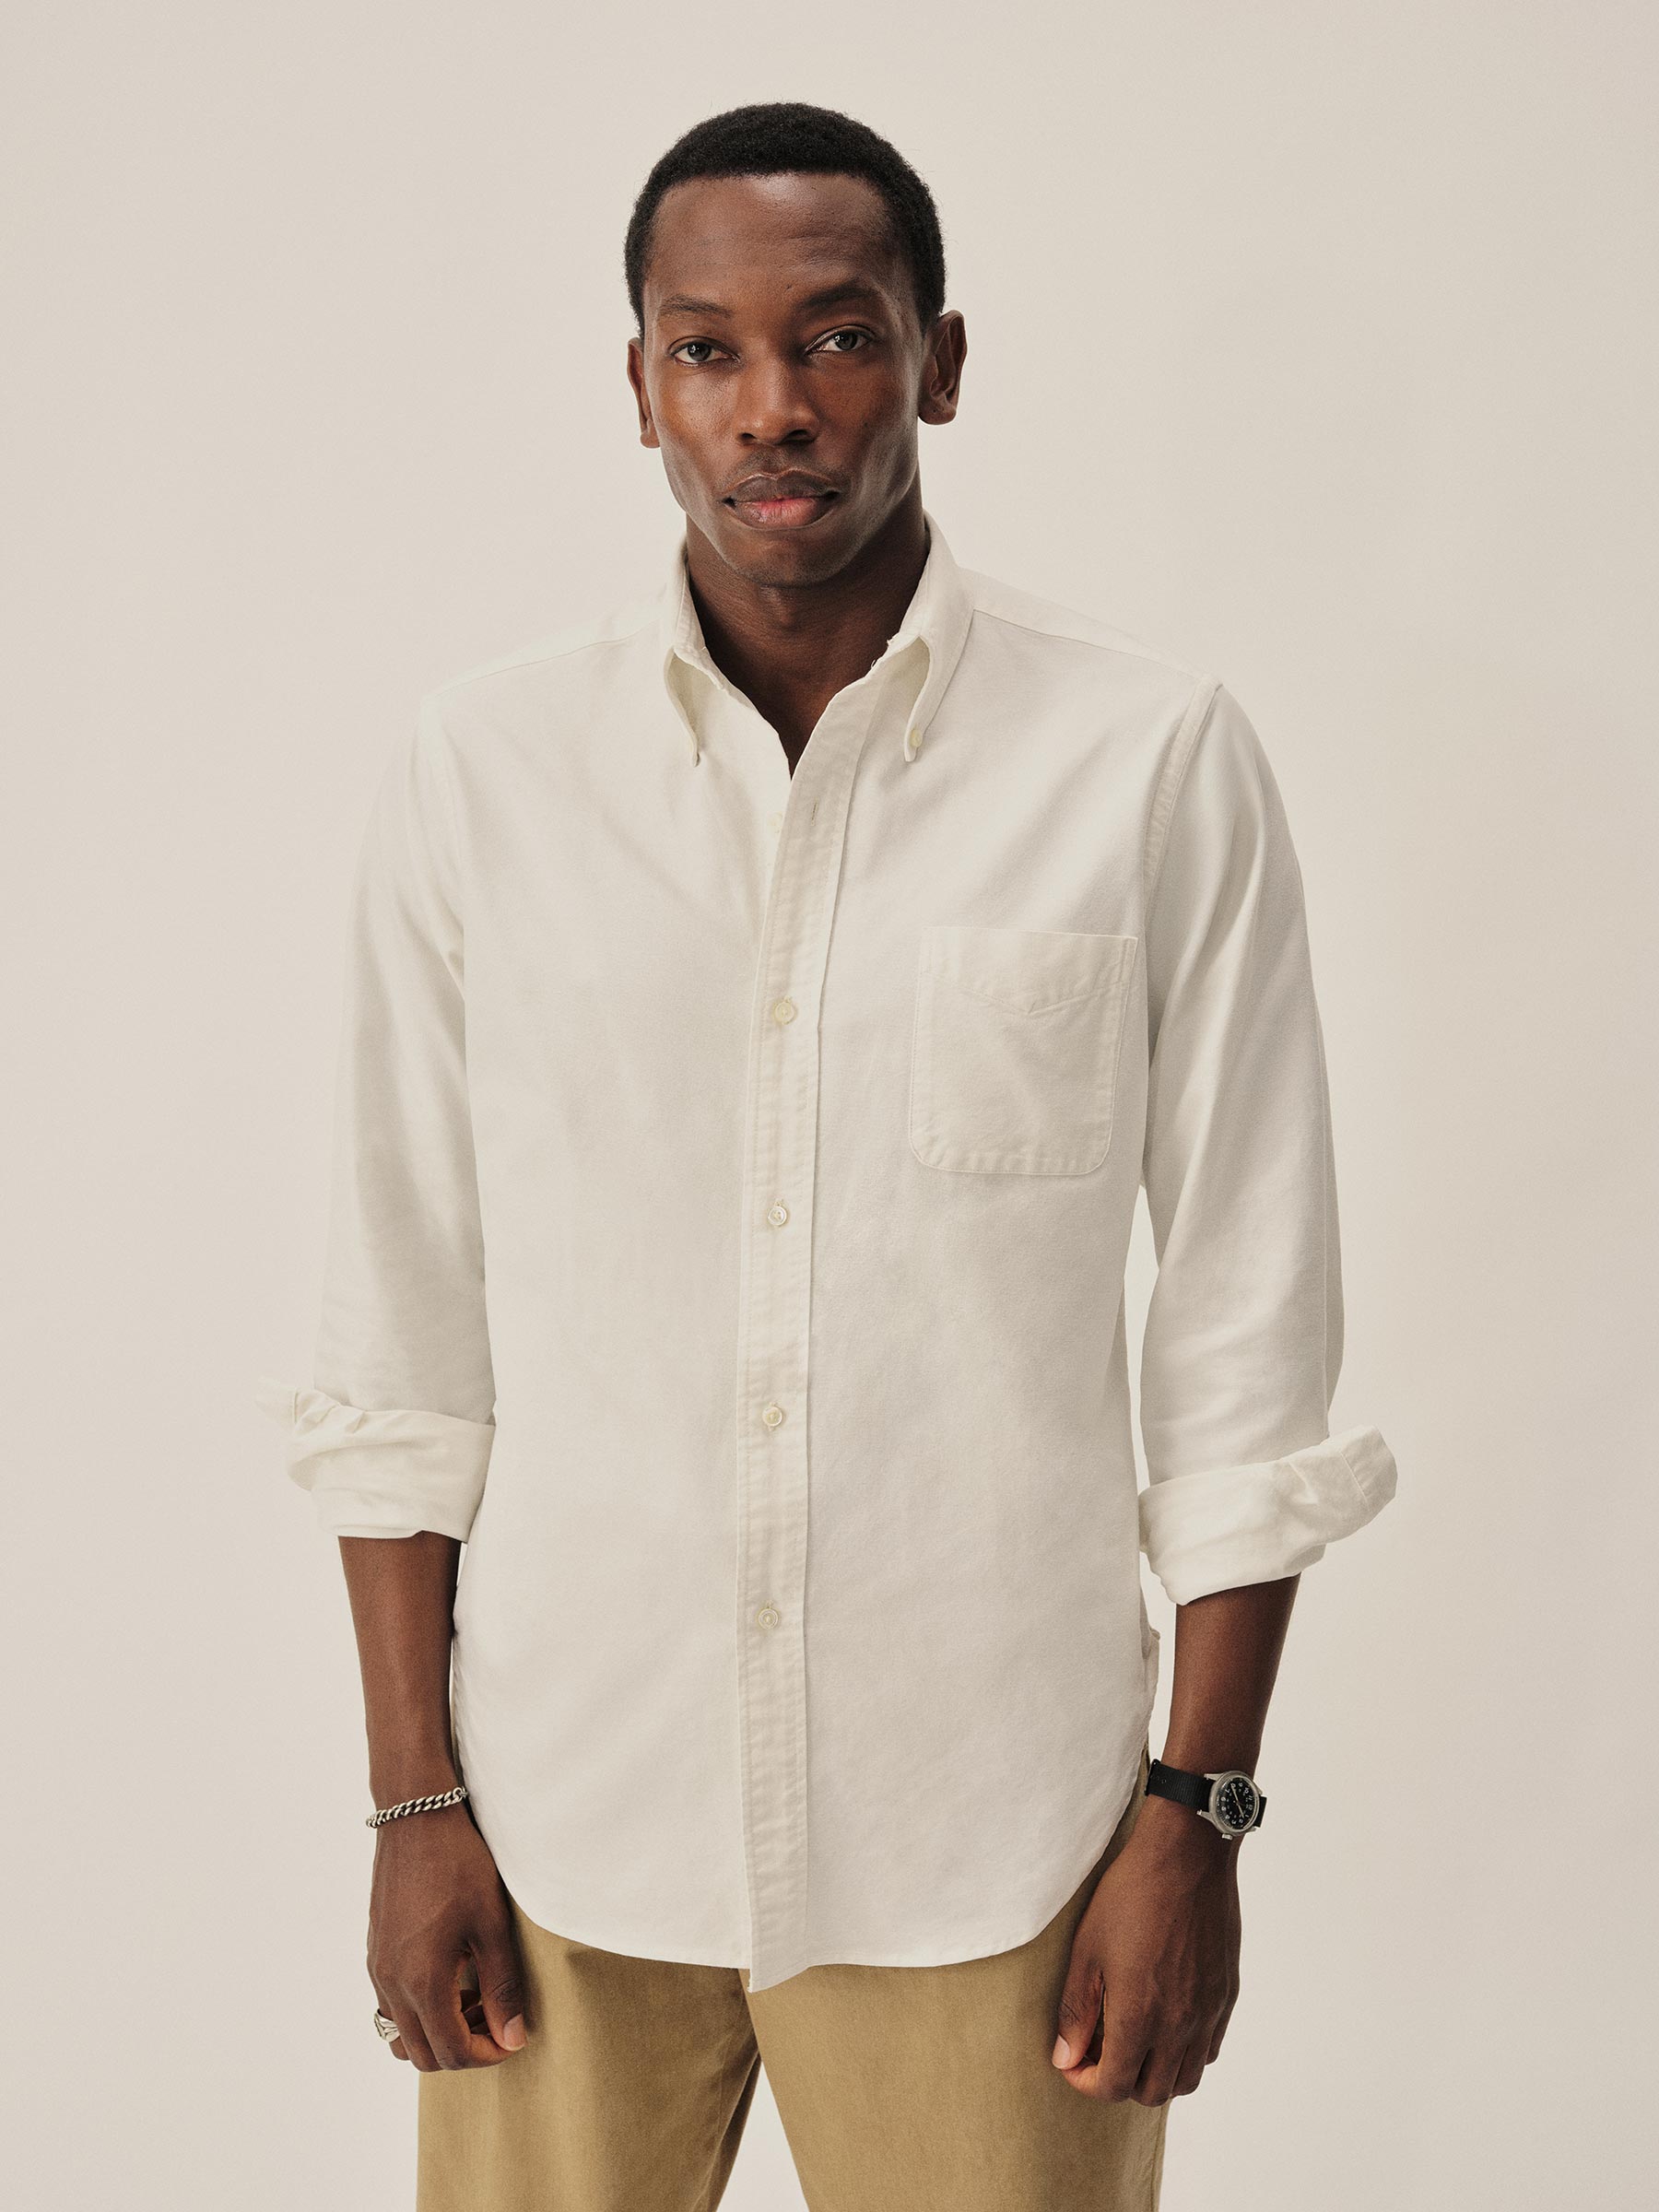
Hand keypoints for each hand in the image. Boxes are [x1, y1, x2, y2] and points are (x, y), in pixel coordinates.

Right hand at [366, 1803, 529, 2070]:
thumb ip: (502, 1988)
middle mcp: (391, 1984)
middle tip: (496, 2018)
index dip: (487, 2056)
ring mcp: (378, 1970)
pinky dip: (419, 2011)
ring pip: (401, 2036)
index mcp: (421, 1981)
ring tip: (473, 2000)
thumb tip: (513, 2039)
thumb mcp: (492, 1925)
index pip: (451, 2053)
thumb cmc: (460, 1866)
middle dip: (463, 2050)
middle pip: (423, 2055)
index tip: (513, 2039)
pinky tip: (450, 1977)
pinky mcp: (375, 1953)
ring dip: (437, 2034)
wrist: (417, 1819)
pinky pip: (390, 2007)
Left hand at [1050, 1794, 1241, 2103]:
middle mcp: (1180, 2026)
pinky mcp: (1226, 1994)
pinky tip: (1166, 2022)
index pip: (1115, 2087)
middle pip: (1152, 2092)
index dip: (1086, 2083)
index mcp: (1141, 2018)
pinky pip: (1210, 2049)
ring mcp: (1209, 2012)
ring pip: (1186, 2078)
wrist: (1186, 1855)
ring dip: (1156, 2073)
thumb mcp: (1088, 1950)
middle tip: (1099, 2052)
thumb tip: (1064, 2058)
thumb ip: (1076, 2011)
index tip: (1072, 2062)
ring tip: (1133, 2042)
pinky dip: (1186, 2053)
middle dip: (1120, 2082)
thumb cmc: (1131, 1895)